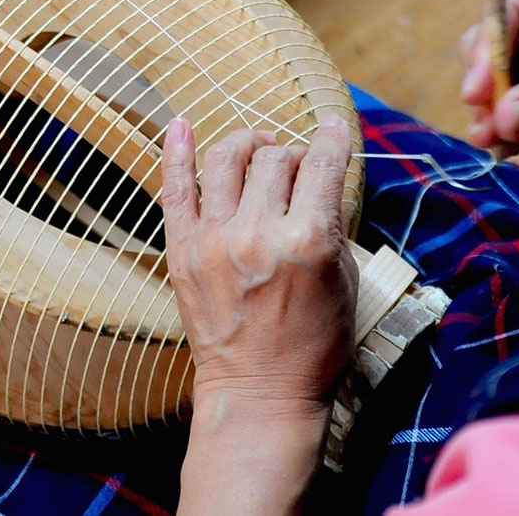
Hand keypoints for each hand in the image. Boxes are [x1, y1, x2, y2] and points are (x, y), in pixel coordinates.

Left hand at [160, 114, 356, 416]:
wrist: (260, 393)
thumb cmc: (313, 346)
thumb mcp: (343, 281)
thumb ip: (331, 223)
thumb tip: (319, 178)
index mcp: (308, 241)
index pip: (322, 164)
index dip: (334, 138)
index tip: (336, 128)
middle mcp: (258, 233)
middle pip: (275, 158)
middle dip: (292, 154)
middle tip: (296, 168)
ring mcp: (213, 240)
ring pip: (226, 158)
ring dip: (246, 144)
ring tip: (255, 149)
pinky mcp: (182, 250)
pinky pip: (175, 187)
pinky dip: (177, 151)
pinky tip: (182, 125)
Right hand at [459, 0, 518, 169]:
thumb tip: (503, 118)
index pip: (505, 14)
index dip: (484, 52)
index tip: (476, 93)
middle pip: (489, 49)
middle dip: (484, 89)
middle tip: (486, 124)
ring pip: (492, 83)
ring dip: (488, 115)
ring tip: (493, 142)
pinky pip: (505, 110)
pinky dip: (501, 130)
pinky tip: (508, 148)